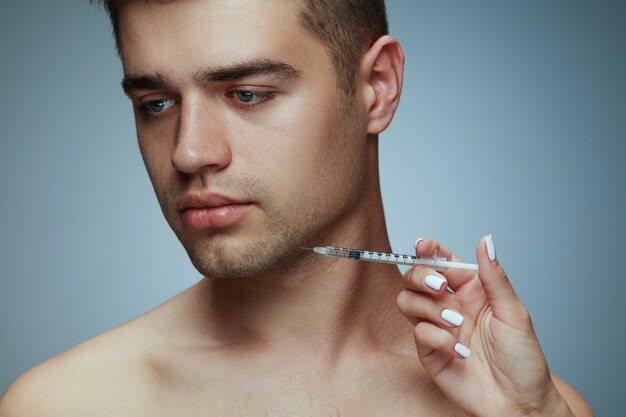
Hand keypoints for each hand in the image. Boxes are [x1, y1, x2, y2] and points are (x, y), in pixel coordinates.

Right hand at [396, 236, 573, 416]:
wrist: (519, 403)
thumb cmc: (523, 360)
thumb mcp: (514, 313)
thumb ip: (494, 276)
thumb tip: (486, 241)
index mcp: (471, 290)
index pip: (441, 261)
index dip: (428, 250)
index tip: (424, 246)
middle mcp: (450, 305)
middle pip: (415, 277)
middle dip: (421, 277)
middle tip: (440, 287)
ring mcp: (437, 327)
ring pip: (407, 301)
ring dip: (428, 308)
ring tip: (455, 322)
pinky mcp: (429, 351)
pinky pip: (418, 333)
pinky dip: (438, 339)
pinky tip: (460, 352)